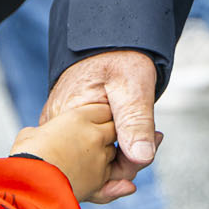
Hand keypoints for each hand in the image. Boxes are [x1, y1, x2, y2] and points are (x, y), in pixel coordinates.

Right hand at [11, 96, 116, 201]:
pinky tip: (99, 178)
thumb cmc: (25, 156)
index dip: (99, 116)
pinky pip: (112, 176)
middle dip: (107, 134)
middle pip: (113, 129)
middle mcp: (94, 135)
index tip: (93, 122)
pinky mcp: (100, 180)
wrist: (30, 184)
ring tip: (87, 161)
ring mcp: (100, 157)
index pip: (104, 110)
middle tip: (93, 141)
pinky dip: (109, 178)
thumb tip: (41, 136)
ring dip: (106, 155)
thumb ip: (45, 131)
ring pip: (113, 152)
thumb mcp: (31, 134)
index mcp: (78, 117)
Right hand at [43, 51, 156, 203]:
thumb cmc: (121, 59)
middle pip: (91, 166)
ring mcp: (59, 128)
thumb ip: (135, 122)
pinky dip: (111, 153)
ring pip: (91, 161)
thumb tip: (141, 157)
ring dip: (120, 157)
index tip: (150, 144)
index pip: (94, 163)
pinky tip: (132, 141)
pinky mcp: (65, 128)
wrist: (110, 42)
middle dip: (125, 162)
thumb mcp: (133, 87)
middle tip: (152, 138)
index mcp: (68, 117)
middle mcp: (57, 126)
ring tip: (146, 135)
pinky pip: (87, 153)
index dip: (126, 164)